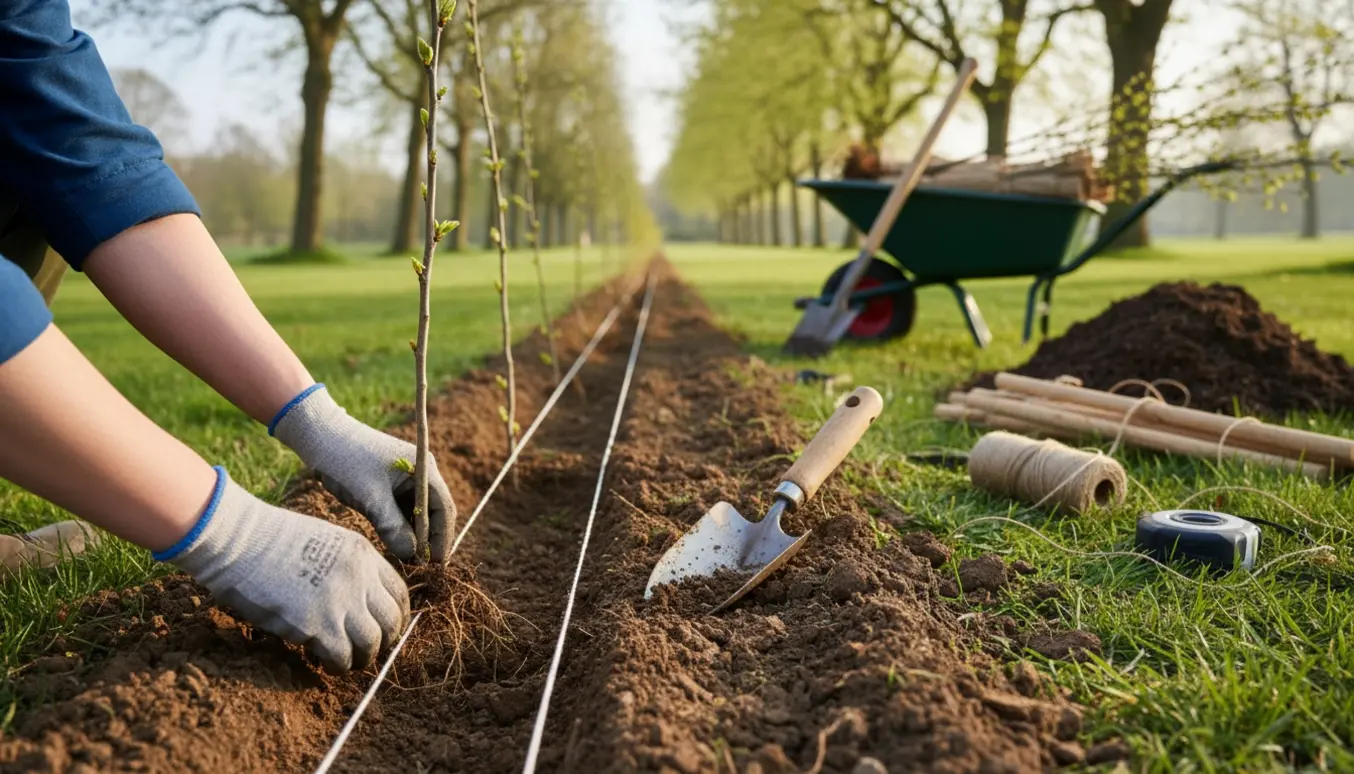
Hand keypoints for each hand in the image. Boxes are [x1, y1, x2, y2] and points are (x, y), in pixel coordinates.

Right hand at [158, 467, 409, 672]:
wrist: (239, 540)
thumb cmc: (270, 539)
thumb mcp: (324, 540)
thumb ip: (347, 566)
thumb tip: (356, 598)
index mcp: (363, 554)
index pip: (398, 591)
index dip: (396, 615)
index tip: (388, 627)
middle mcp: (359, 578)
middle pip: (391, 621)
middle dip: (385, 640)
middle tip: (370, 649)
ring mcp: (340, 602)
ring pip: (371, 643)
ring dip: (363, 657)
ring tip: (350, 661)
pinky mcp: (316, 625)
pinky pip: (341, 657)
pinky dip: (338, 666)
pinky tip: (327, 664)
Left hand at [270, 384, 456, 562]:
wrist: (320, 436)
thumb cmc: (345, 460)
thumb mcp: (370, 496)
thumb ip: (393, 526)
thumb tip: (412, 555)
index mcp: (423, 469)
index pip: (444, 509)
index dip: (443, 538)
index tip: (436, 564)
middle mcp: (420, 474)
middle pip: (436, 513)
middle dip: (432, 540)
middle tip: (425, 568)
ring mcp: (407, 480)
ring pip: (420, 515)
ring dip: (417, 536)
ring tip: (410, 561)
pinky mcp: (391, 486)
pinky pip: (404, 512)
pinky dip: (403, 529)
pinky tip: (397, 545)